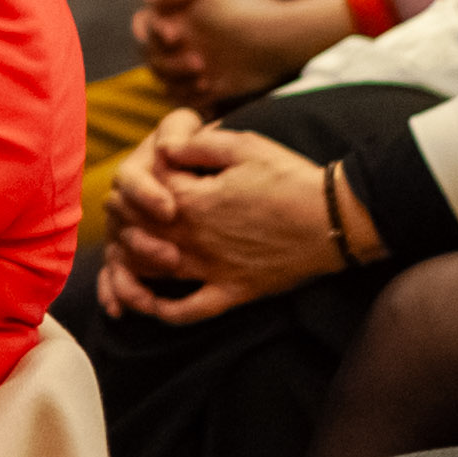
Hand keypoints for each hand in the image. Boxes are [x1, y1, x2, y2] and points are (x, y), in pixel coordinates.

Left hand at [98, 119, 358, 326]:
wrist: (333, 219)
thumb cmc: (290, 177)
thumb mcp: (244, 145)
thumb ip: (196, 145)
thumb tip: (163, 149)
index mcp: (192, 200)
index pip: (141, 192)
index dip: (135, 182)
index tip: (142, 176)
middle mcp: (193, 239)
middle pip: (136, 231)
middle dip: (124, 218)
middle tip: (125, 210)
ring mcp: (211, 269)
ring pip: (151, 271)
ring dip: (130, 262)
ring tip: (128, 248)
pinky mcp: (231, 292)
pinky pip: (186, 312)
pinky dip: (162, 310)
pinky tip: (153, 302)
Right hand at [133, 0, 350, 105]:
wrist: (285, 42)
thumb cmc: (250, 10)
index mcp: (179, 14)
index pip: (145, 22)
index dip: (152, 30)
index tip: (175, 35)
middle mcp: (182, 38)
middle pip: (149, 53)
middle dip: (167, 59)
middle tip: (198, 61)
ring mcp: (191, 64)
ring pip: (162, 77)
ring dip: (177, 77)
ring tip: (205, 76)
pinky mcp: (205, 88)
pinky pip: (179, 97)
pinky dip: (189, 96)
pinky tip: (211, 90)